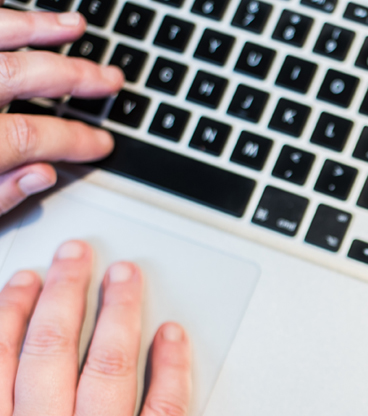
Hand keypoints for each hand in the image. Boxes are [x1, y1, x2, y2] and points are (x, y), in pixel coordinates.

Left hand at [0, 9, 123, 213]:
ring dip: (35, 28)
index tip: (102, 146)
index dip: (74, 141)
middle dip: (73, 76)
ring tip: (73, 26)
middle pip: (17, 76)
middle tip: (108, 80)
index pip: (31, 136)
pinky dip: (0, 21)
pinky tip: (17, 18)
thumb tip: (42, 175)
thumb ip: (0, 195)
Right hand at [0, 241, 189, 415]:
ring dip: (119, 315)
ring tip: (128, 276)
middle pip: (54, 353)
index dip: (13, 312)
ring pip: (110, 370)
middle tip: (81, 254)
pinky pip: (165, 412)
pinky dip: (171, 369)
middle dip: (67, 294)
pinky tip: (174, 337)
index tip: (26, 277)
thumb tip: (3, 405)